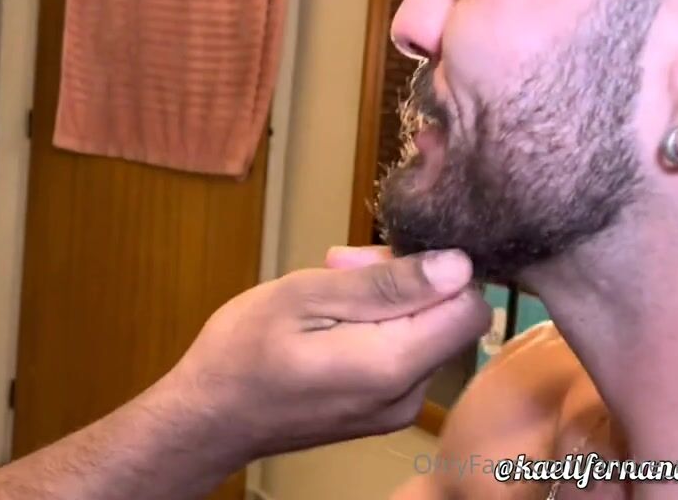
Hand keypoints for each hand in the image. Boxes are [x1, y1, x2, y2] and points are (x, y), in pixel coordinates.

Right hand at [164, 247, 489, 463]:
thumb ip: (384, 283)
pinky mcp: (382, 413)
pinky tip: (331, 320)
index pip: (470, 306)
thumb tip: (458, 265)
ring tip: (326, 292)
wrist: (207, 418)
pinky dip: (376, 329)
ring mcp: (397, 410)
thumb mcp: (305, 296)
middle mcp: (410, 395)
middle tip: (338, 264)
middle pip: (446, 319)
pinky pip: (402, 357)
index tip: (377, 258)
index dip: (436, 268)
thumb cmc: (242, 349)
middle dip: (404, 281)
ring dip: (386, 302)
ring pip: (424, 335)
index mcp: (394, 364)